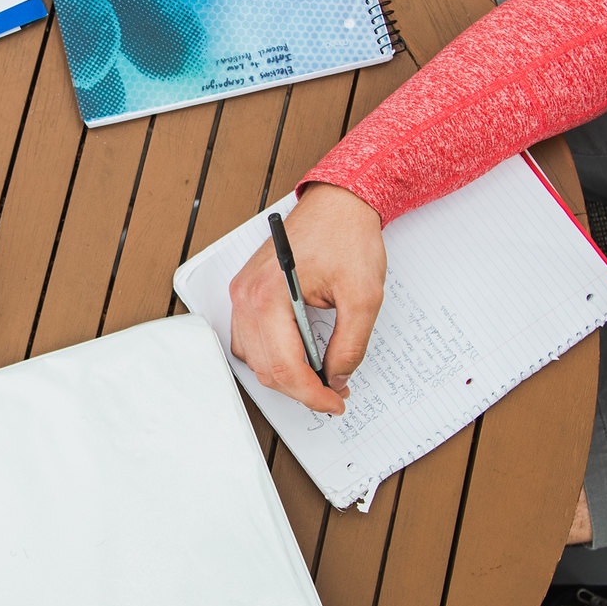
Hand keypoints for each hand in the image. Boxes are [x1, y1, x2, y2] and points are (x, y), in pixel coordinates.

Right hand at [227, 183, 385, 414]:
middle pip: (265, 368)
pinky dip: (271, 357)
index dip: (312, 394)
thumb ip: (350, 345)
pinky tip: (297, 356)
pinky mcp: (247, 291)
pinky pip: (248, 340)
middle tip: (334, 393)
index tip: (336, 402)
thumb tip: (336, 377)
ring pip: (252, 359)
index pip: (285, 366)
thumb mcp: (364, 297)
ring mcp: (242, 293)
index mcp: (271, 295)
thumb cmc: (347, 237)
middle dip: (301, 390)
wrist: (338, 203)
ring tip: (318, 378)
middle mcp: (247, 296)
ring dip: (284, 376)